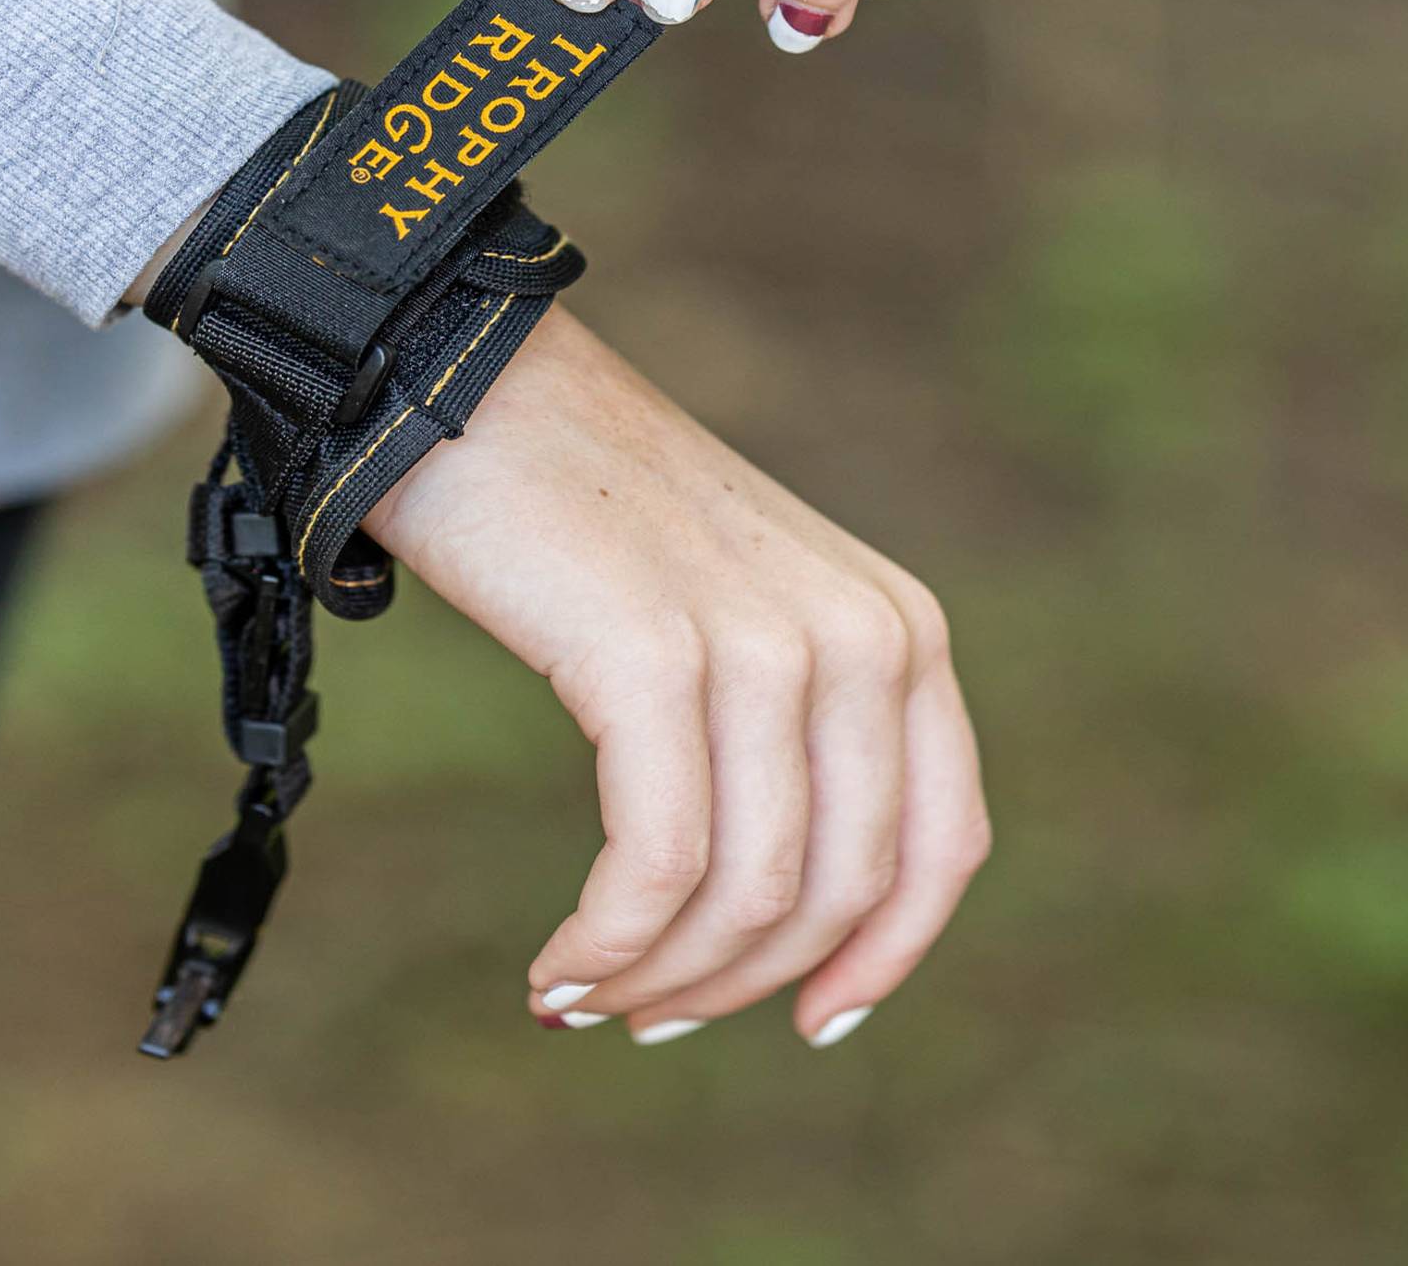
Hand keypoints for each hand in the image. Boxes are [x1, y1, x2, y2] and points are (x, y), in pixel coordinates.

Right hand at [364, 305, 989, 1045]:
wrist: (465, 384)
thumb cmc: (589, 519)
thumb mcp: (746, 614)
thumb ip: (798, 731)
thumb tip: (780, 922)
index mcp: (903, 631)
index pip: (943, 847)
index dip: (883, 960)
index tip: (806, 1024)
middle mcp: (864, 637)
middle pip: (840, 891)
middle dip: (738, 982)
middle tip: (642, 1016)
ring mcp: (767, 645)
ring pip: (747, 894)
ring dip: (659, 977)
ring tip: (582, 996)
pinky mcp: (655, 657)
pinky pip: (659, 861)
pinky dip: (607, 942)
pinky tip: (556, 968)